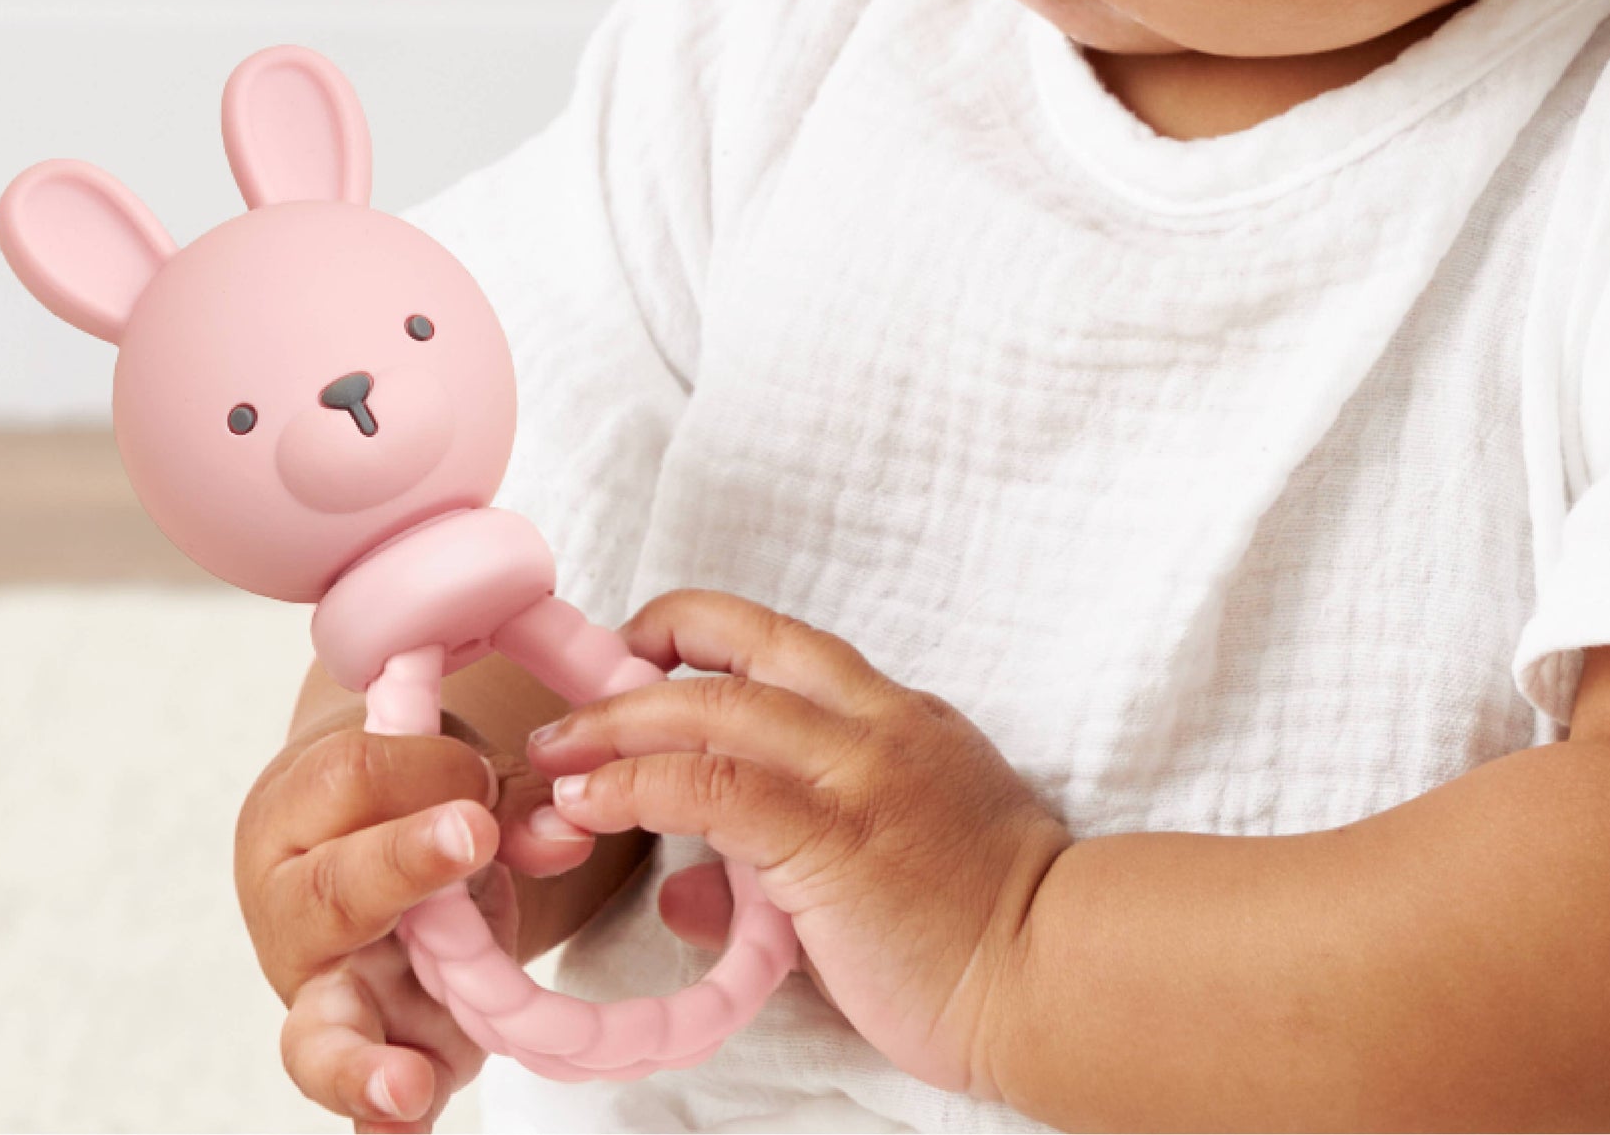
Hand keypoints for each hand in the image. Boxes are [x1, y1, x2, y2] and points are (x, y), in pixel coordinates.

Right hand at [235, 705, 599, 1131]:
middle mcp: (293, 905)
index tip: (481, 775)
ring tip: (406, 1084)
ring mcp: (320, 990)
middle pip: (334, 892)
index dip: (430, 768)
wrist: (364, 842)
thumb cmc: (407, 794)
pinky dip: (383, 1118)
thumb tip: (569, 832)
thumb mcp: (452, 776)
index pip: (357, 777)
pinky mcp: (357, 1049)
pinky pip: (362, 1087)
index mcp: (301, 807)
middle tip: (476, 837)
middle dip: (406, 865)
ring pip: (319, 1030)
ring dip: (363, 1061)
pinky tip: (409, 1124)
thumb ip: (508, 799)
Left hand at [522, 588, 1073, 1101]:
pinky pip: (715, 788)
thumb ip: (778, 868)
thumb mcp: (879, 873)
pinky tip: (593, 801)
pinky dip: (640, 784)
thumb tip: (685, 888)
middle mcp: (875, 724)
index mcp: (896, 718)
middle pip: (736, 653)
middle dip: (636, 671)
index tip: (639, 655)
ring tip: (557, 754)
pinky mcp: (832, 836)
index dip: (698, 633)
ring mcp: (857, 772)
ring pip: (715, 708)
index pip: (781, 643)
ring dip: (618, 724)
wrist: (1052, 975)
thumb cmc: (978, 934)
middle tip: (572, 707)